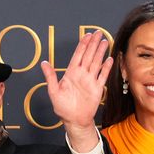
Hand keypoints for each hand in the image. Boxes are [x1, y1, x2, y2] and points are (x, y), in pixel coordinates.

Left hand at [41, 31, 112, 146]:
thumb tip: (44, 63)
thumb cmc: (62, 108)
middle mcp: (81, 74)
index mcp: (71, 73)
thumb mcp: (53, 91)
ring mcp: (90, 80)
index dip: (83, 45)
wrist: (74, 120)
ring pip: (96, 62)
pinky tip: (109, 59)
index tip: (87, 35)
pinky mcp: (97, 88)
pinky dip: (106, 68)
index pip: (78, 55)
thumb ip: (50, 77)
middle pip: (89, 55)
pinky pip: (103, 75)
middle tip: (98, 32)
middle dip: (93, 44)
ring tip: (105, 41)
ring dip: (101, 52)